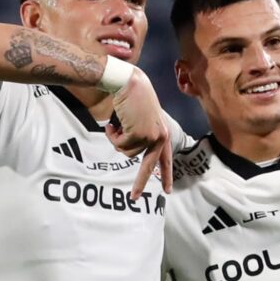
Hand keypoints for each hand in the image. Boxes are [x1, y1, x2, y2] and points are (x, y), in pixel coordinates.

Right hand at [106, 67, 172, 199]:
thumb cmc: (132, 97)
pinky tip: (113, 122)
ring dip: (117, 140)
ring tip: (118, 124)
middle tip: (134, 198)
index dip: (166, 175)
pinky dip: (111, 135)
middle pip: (148, 167)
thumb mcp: (141, 119)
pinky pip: (119, 145)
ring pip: (126, 152)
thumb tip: (131, 151)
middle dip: (140, 183)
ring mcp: (150, 136)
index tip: (168, 191)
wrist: (128, 82)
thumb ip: (141, 135)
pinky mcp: (138, 134)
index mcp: (164, 133)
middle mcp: (160, 137)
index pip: (166, 159)